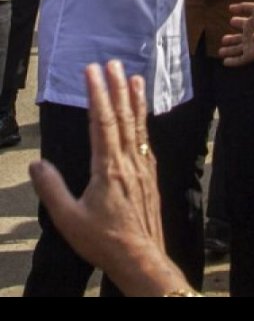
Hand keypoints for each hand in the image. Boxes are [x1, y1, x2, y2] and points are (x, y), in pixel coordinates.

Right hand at [28, 62, 191, 296]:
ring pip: (139, 127)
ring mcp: (144, 168)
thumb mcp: (68, 217)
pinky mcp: (150, 176)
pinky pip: (146, 140)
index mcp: (109, 167)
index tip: (93, 72)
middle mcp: (130, 162)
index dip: (97, 94)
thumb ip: (51, 188)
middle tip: (114, 63)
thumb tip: (36, 163)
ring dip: (135, 101)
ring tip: (135, 79)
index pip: (102, 122)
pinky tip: (142, 117)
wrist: (140, 257)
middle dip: (117, 88)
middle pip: (123, 118)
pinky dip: (143, 122)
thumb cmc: (103, 239)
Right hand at [219, 2, 253, 66]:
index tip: (232, 21)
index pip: (241, 23)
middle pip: (237, 39)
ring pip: (236, 50)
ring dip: (228, 51)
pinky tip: (225, 62)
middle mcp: (249, 36)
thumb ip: (244, 7)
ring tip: (221, 52)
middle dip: (230, 39)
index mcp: (251, 25)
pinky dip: (231, 61)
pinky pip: (238, 60)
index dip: (237, 22)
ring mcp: (249, 47)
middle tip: (224, 40)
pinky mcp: (250, 56)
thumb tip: (230, 7)